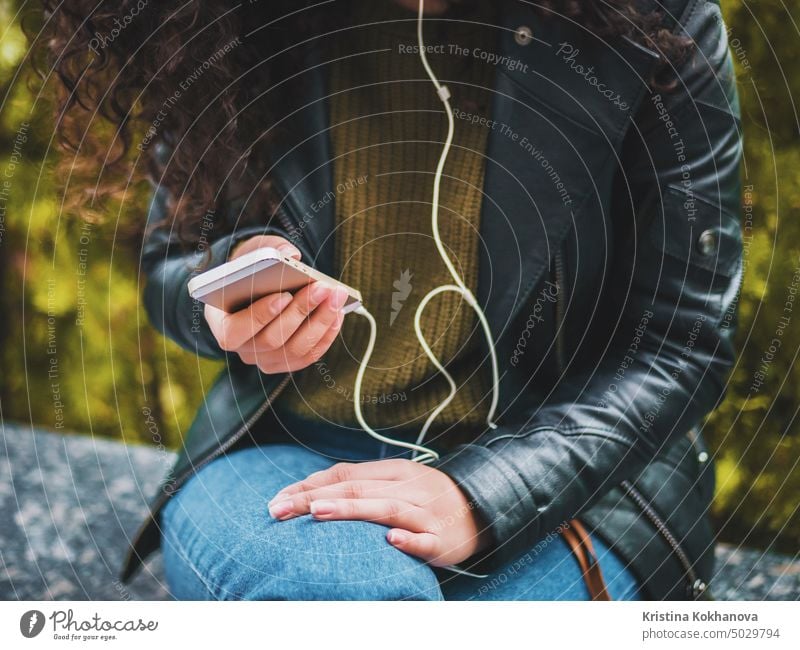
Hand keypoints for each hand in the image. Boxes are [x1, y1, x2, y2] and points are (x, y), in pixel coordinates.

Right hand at [204, 235, 347, 372]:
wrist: (258, 288)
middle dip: (300, 311)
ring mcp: (264, 359)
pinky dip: (326, 334)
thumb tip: (291, 254)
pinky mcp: (286, 363)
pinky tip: (338, 312)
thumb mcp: (253, 253)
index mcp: (221, 324)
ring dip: (320, 322)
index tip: (284, 295)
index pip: (235, 332)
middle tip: (322, 288)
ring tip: (336, 296)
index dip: (260, 316)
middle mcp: (241, 348)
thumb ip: (267, 249)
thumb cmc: (252, 270)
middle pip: (271, 340)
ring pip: (294, 350)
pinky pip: (309, 355)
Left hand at [267, 459, 488, 566]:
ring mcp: (426, 513)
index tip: (277, 500)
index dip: (310, 485)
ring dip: (352, 510)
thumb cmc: (429, 497)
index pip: (345, 474)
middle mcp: (408, 488)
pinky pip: (426, 540)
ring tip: (318, 512)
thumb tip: (314, 488)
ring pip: (387, 509)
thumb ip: (362, 483)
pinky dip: (409, 540)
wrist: (483, 508)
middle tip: (279, 510)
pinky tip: (391, 540)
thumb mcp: (398, 482)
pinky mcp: (443, 540)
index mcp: (395, 472)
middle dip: (315, 498)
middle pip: (358, 489)